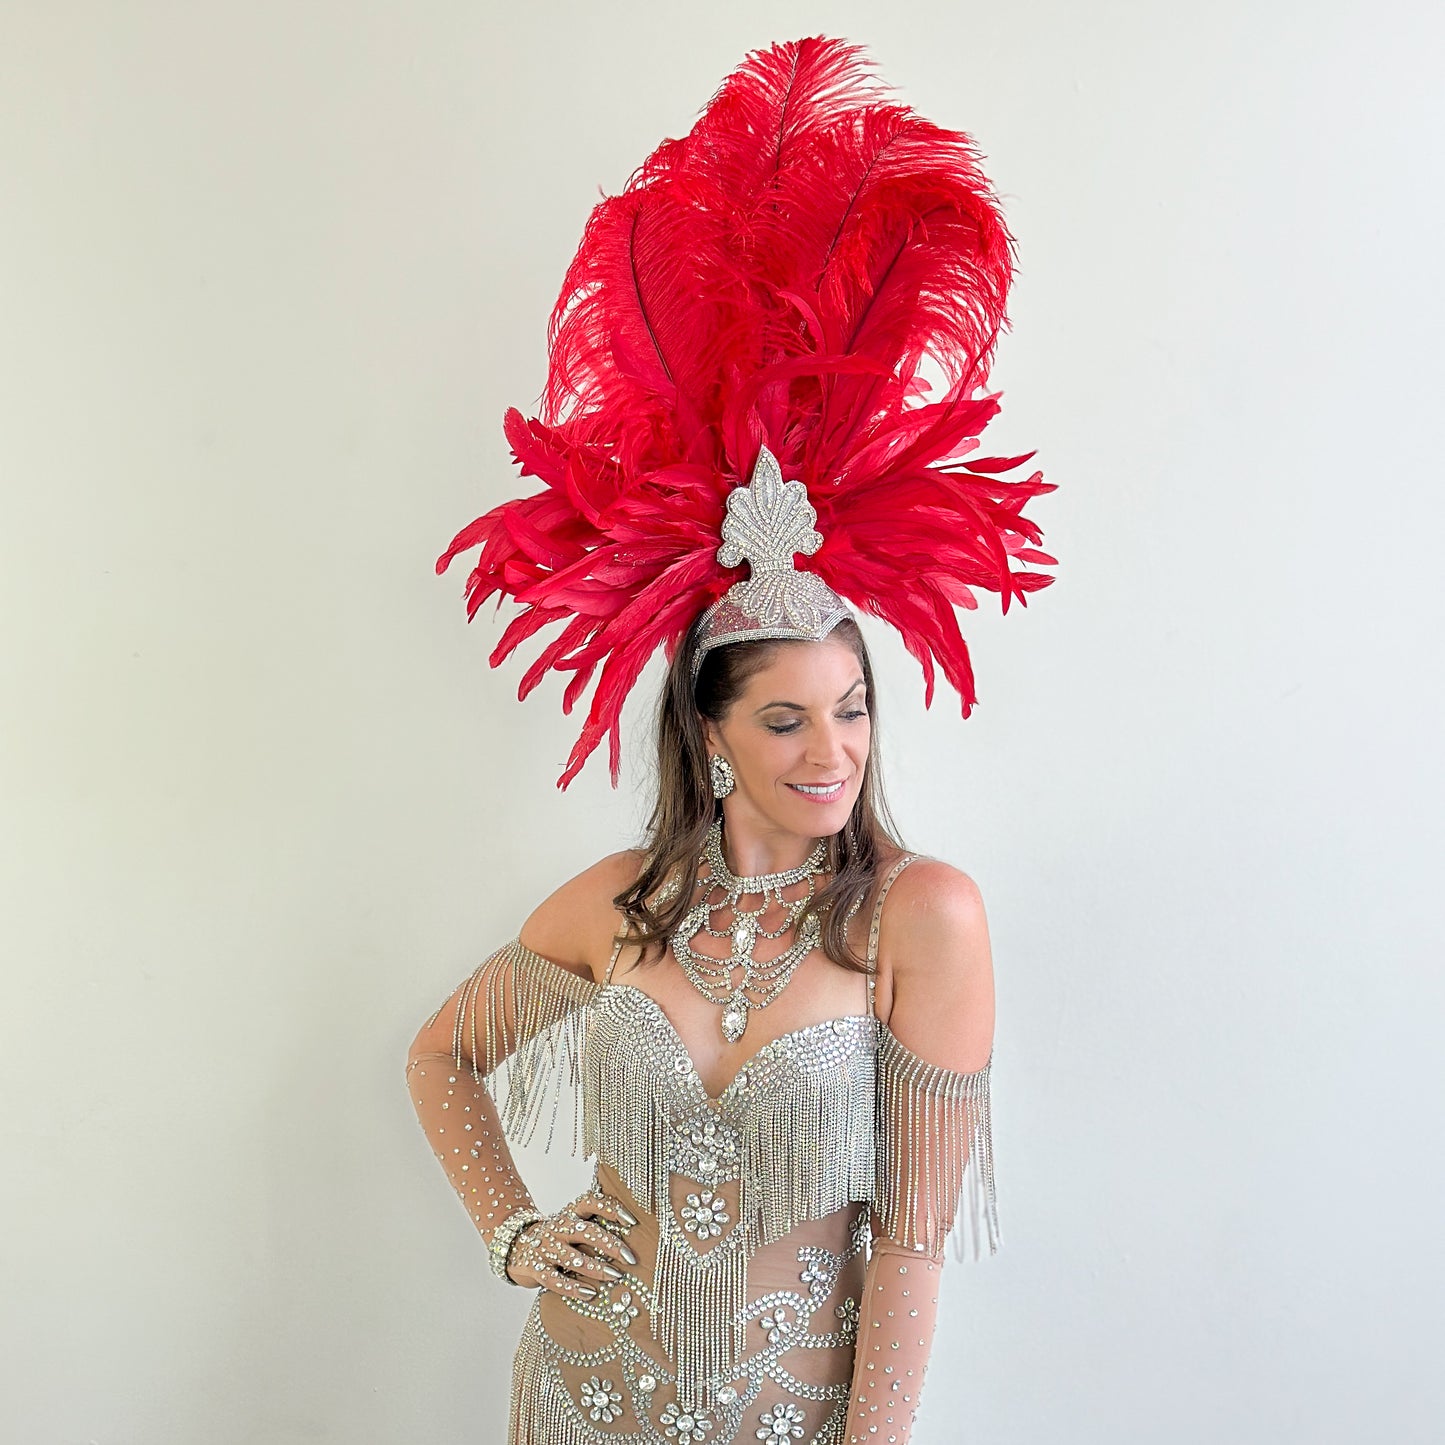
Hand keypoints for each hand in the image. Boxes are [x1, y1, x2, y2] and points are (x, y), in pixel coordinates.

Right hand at [504, 1188, 639, 1299]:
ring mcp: (545, 1247)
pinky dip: (573, 1288)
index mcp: (570, 1212)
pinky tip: (590, 1293)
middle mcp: (558, 1227)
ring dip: (595, 1268)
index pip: (591, 1202)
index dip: (611, 1208)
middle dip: (610, 1244)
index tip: (632, 1221)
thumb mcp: (573, 1224)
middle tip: (630, 1258)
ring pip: (571, 1258)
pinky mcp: (535, 1268)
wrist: (515, 1245)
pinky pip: (554, 1280)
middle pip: (585, 1232)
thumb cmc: (558, 1237)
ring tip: (615, 1276)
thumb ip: (596, 1227)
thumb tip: (635, 1236)